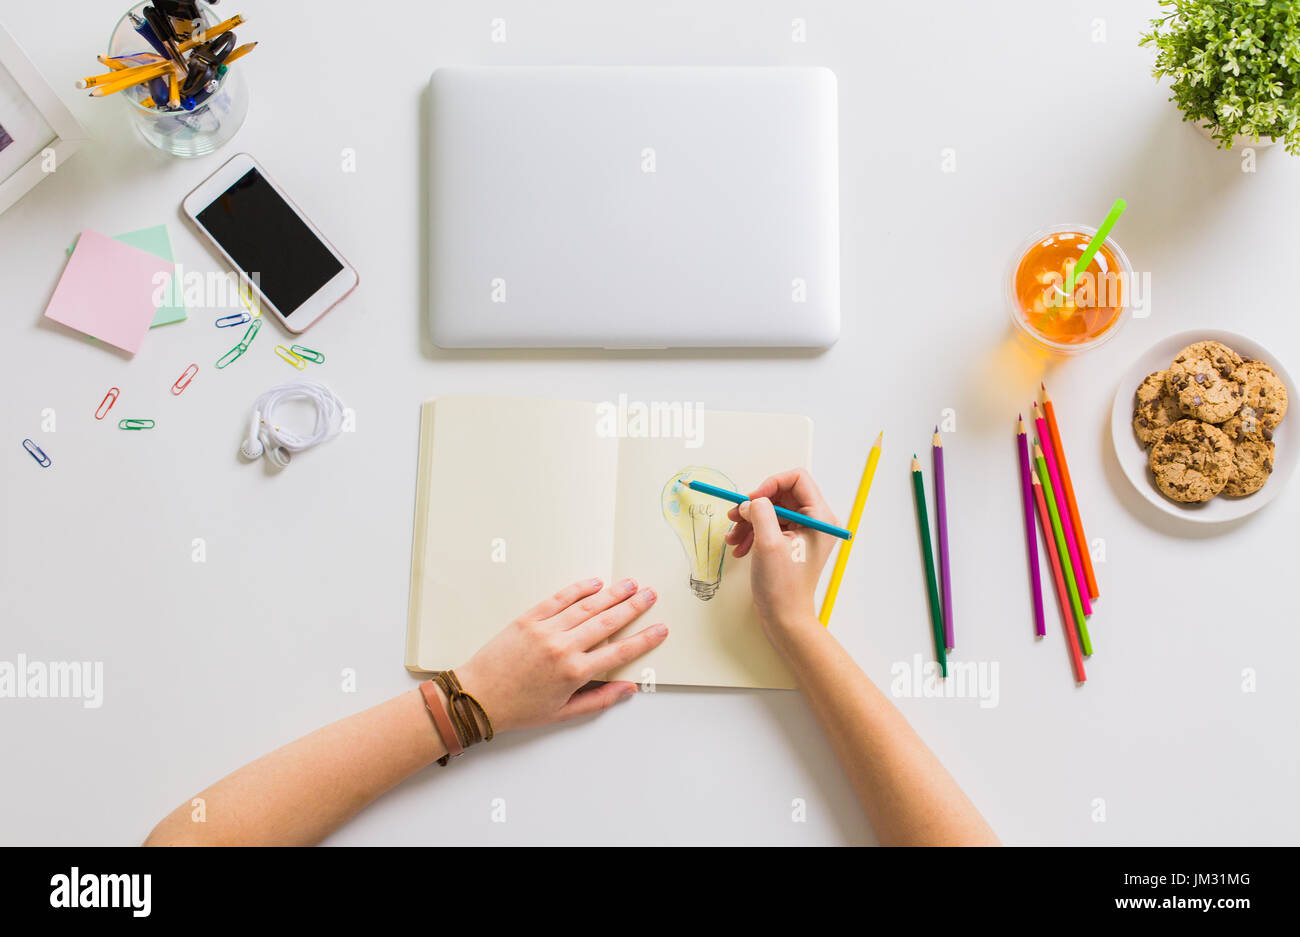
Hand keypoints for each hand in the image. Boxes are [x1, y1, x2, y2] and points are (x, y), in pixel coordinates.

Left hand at [455, 577, 667, 732]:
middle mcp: (563, 648)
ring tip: (630, 584)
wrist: (476, 696)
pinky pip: (558, 599)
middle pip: (608, 622)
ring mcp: (545, 630)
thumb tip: (628, 689)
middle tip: (650, 595)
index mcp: (574, 673)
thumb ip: (599, 699)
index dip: (644, 639)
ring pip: (587, 607)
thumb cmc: (518, 709)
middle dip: (633, 607)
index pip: (619, 651)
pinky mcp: (528, 619)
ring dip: (612, 594)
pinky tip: (594, 583)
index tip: (660, 629)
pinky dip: (578, 590)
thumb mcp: (562, 713)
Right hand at [723, 469, 839, 639]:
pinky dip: (752, 533)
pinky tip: (739, 548)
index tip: (751, 500)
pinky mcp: (791, 543)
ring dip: (749, 520)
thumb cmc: (782, 586)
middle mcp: (815, 521)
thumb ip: (760, 512)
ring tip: (733, 538)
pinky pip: (769, 525)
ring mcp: (803, 532)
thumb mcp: (768, 543)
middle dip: (754, 505)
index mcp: (819, 517)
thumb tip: (750, 500)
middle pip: (781, 494)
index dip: (770, 484)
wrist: (784, 617)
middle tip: (734, 517)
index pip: (797, 478)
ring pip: (771, 510)